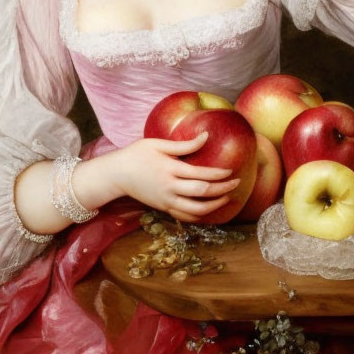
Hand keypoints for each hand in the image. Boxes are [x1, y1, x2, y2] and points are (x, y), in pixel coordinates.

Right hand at [108, 132, 241, 221]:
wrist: (116, 174)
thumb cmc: (136, 154)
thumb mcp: (158, 144)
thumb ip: (184, 144)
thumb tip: (206, 136)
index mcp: (170, 170)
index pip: (201, 174)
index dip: (219, 174)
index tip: (231, 170)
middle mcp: (170, 188)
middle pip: (202, 193)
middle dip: (223, 189)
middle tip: (237, 184)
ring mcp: (166, 201)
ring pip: (196, 210)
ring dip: (215, 206)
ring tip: (227, 198)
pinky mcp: (163, 208)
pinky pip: (185, 217)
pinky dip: (201, 216)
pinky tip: (211, 209)